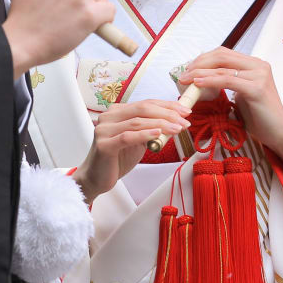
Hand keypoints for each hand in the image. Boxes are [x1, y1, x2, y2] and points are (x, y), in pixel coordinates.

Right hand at [2, 0, 115, 76]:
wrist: (19, 43)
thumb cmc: (22, 19)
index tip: (63, 2)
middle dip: (79, 0)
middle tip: (64, 16)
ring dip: (90, 10)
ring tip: (71, 24)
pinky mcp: (90, 13)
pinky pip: (109, 11)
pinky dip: (105, 20)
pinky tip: (94, 26)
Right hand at [74, 98, 191, 203]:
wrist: (96, 178)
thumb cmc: (117, 159)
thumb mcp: (138, 141)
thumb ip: (150, 129)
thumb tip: (175, 122)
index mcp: (117, 112)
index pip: (146, 103)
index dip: (167, 105)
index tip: (185, 110)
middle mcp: (109, 116)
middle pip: (142, 109)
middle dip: (167, 113)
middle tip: (185, 120)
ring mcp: (104, 130)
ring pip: (136, 122)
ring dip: (161, 124)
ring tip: (178, 128)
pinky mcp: (104, 145)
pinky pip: (127, 137)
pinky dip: (144, 134)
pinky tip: (158, 134)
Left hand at [179, 48, 282, 157]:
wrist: (279, 134)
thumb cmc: (259, 117)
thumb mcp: (241, 95)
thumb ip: (229, 82)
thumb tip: (203, 78)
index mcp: (254, 64)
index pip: (224, 53)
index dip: (203, 59)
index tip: (188, 70)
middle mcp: (258, 65)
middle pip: (221, 55)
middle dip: (199, 63)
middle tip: (183, 75)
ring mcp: (259, 75)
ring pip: (223, 66)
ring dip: (200, 72)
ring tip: (185, 80)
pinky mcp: (257, 88)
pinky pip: (228, 80)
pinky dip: (210, 80)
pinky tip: (198, 84)